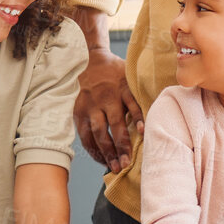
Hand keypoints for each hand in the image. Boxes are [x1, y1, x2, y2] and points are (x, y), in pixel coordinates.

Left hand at [73, 50, 143, 171]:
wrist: (93, 56)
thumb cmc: (88, 85)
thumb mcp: (80, 103)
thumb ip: (88, 122)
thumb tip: (99, 148)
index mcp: (81, 112)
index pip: (87, 139)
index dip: (97, 154)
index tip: (106, 165)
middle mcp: (94, 106)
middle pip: (102, 135)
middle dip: (110, 154)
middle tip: (120, 168)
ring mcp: (110, 96)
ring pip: (116, 123)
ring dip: (123, 143)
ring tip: (129, 158)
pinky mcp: (124, 87)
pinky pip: (131, 105)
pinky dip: (137, 118)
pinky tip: (143, 131)